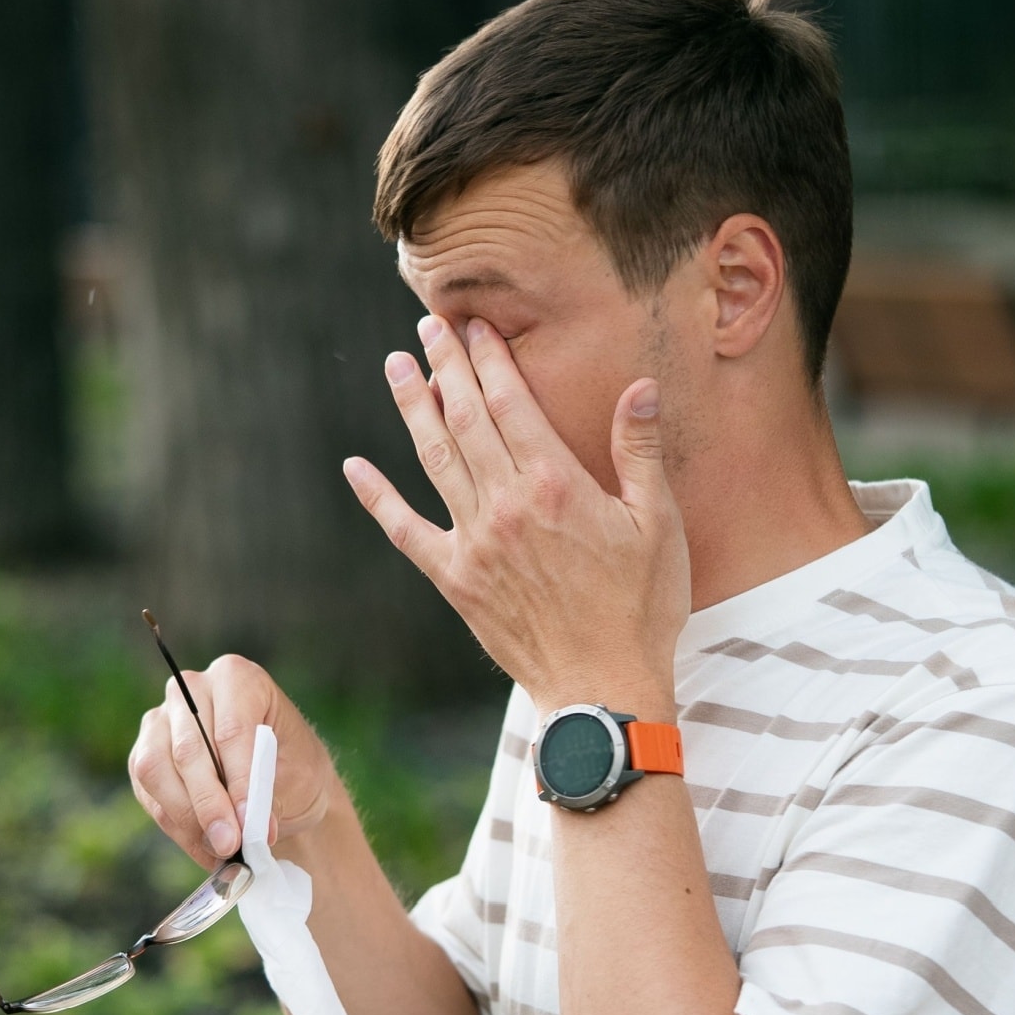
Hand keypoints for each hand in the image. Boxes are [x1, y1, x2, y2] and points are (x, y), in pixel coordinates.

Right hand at [127, 655, 340, 868]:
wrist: (281, 783)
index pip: (230, 730)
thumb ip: (269, 794)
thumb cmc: (294, 768)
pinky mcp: (143, 755)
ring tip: (221, 850)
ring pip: (156, 771)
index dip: (239, 781)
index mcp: (236, 678)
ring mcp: (161, 721)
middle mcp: (190, 690)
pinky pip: (149, 794)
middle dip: (210, 806)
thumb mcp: (299, 775)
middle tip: (232, 845)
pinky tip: (206, 847)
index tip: (251, 824)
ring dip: (188, 819)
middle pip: (189, 750)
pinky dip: (178, 827)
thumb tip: (247, 828)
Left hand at [344, 315, 691, 714]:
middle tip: (428, 326)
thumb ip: (639, 454)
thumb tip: (641, 389)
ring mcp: (475, 542)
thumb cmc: (642, 609)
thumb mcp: (657, 525)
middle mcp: (507, 505)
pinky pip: (405, 530)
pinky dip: (378, 497)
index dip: (490, 360)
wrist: (603, 688)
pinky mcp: (456, 580)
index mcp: (556, 485)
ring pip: (434, 460)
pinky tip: (356, 467)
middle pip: (466, 420)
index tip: (476, 327)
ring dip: (413, 409)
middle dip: (446, 367)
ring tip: (397, 368)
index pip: (512, 404)